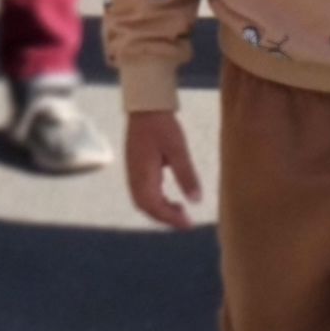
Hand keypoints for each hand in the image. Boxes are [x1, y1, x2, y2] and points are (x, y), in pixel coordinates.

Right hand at [125, 107, 200, 229]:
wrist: (145, 106)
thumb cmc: (162, 125)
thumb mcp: (178, 149)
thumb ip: (186, 175)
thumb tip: (196, 201)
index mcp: (143, 174)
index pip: (153, 206)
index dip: (170, 219)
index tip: (188, 224)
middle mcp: (134, 176)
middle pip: (145, 207)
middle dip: (164, 217)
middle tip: (186, 221)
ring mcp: (132, 171)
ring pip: (143, 200)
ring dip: (160, 209)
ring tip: (180, 210)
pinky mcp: (135, 166)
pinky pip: (142, 191)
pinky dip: (155, 200)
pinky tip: (169, 196)